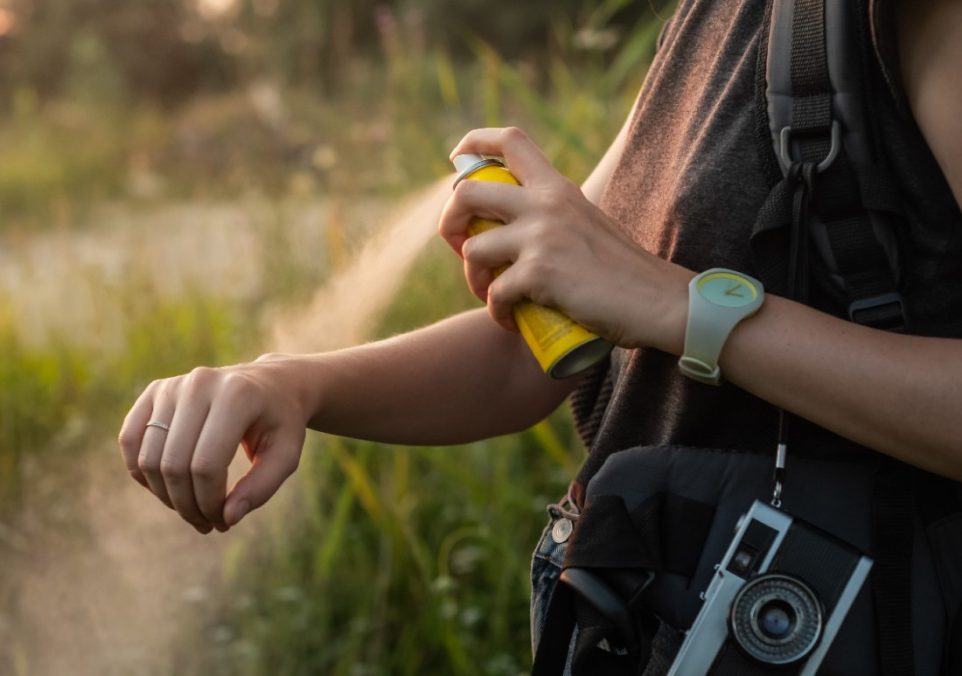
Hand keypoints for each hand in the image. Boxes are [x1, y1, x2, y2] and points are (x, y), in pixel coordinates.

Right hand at [117, 354, 308, 532]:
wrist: (270, 384)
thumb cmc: (280, 423)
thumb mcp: (285, 455)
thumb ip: (261, 488)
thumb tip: (227, 517)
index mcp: (237, 395)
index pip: (207, 464)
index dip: (209, 503)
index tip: (224, 521)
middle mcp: (199, 384)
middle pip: (174, 464)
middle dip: (187, 505)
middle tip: (207, 524)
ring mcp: (172, 385)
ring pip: (148, 458)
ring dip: (165, 496)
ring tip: (191, 509)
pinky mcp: (154, 390)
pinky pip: (130, 440)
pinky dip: (142, 473)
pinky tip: (167, 488)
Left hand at [439, 127, 693, 352]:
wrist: (658, 301)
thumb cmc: (624, 272)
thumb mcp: (587, 223)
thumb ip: (556, 217)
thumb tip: (517, 230)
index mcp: (558, 187)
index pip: (509, 141)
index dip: (472, 144)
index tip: (456, 162)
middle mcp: (546, 203)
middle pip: (466, 192)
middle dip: (449, 222)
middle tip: (461, 248)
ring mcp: (542, 237)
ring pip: (473, 248)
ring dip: (473, 278)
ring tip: (491, 295)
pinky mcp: (540, 273)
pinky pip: (495, 293)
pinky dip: (496, 312)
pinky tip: (510, 320)